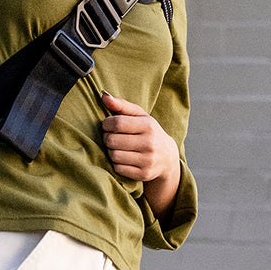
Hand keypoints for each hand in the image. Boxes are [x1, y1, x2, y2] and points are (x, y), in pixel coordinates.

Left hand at [100, 91, 180, 219]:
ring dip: (111, 151)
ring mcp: (147, 160)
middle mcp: (150, 143)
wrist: (167, 157)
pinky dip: (116, 163)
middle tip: (111, 137)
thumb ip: (121, 105)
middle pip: (112, 140)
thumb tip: (103, 95)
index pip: (117, 123)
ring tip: (116, 147)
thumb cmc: (148, 132)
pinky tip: (122, 158)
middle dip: (107, 137)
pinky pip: (118, 168)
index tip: (107, 125)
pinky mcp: (143, 174)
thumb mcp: (140, 116)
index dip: (106, 124)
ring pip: (113, 155)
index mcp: (148, 126)